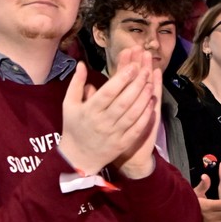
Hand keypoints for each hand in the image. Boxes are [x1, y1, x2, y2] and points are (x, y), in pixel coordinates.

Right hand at [59, 49, 157, 177]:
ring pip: (132, 114)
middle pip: (123, 101)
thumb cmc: (73, 126)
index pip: (108, 92)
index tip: (133, 66)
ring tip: (150, 83)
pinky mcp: (122, 143)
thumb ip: (76, 83)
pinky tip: (151, 104)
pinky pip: (136, 128)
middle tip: (145, 70)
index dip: (121, 79)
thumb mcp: (69, 104)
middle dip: (136, 84)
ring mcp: (114, 134)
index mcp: (89, 110)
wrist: (78, 157)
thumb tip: (82, 64)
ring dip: (143, 98)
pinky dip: (145, 116)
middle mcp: (102, 122)